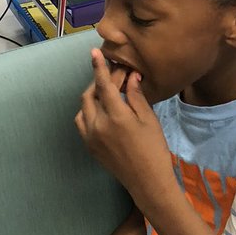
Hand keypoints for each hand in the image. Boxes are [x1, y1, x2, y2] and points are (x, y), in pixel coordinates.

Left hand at [75, 49, 175, 215]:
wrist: (147, 182)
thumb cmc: (153, 149)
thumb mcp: (149, 120)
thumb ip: (136, 96)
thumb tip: (130, 77)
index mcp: (116, 116)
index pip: (103, 85)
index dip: (99, 67)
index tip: (94, 52)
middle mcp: (98, 125)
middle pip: (91, 94)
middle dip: (100, 82)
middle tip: (115, 77)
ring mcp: (90, 136)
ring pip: (84, 108)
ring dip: (93, 96)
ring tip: (108, 93)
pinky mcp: (89, 145)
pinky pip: (82, 122)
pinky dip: (88, 111)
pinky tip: (102, 111)